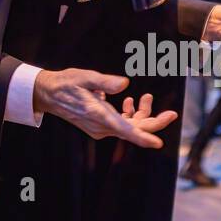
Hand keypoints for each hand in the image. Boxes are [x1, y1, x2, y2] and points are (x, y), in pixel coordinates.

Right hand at [33, 68, 176, 147]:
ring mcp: (100, 128)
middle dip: (154, 122)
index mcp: (99, 115)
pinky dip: (129, 114)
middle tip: (172, 113)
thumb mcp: (85, 77)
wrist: (48, 94)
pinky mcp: (99, 126)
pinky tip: (129, 100)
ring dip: (141, 114)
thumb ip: (105, 82)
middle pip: (133, 130)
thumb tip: (124, 84)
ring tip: (146, 97)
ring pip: (128, 127)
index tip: (158, 143)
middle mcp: (101, 126)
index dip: (143, 137)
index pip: (125, 130)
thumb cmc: (66, 83)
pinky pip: (120, 124)